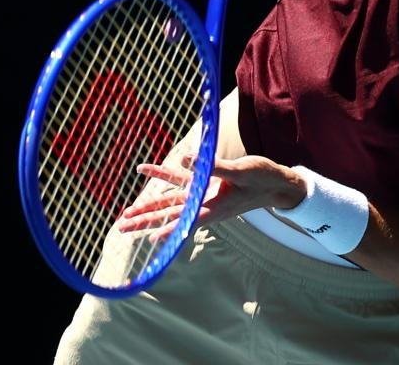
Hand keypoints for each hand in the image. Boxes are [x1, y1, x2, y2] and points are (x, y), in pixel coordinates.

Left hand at [117, 154, 305, 241]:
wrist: (276, 182)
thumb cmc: (262, 178)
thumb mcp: (240, 172)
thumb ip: (212, 166)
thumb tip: (184, 159)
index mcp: (214, 208)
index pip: (185, 221)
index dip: (168, 230)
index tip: (150, 239)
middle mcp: (205, 205)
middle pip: (169, 214)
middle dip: (145, 221)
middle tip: (122, 227)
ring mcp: (203, 194)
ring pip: (170, 201)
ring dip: (149, 206)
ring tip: (126, 214)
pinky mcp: (205, 182)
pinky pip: (180, 180)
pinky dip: (162, 176)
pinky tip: (145, 170)